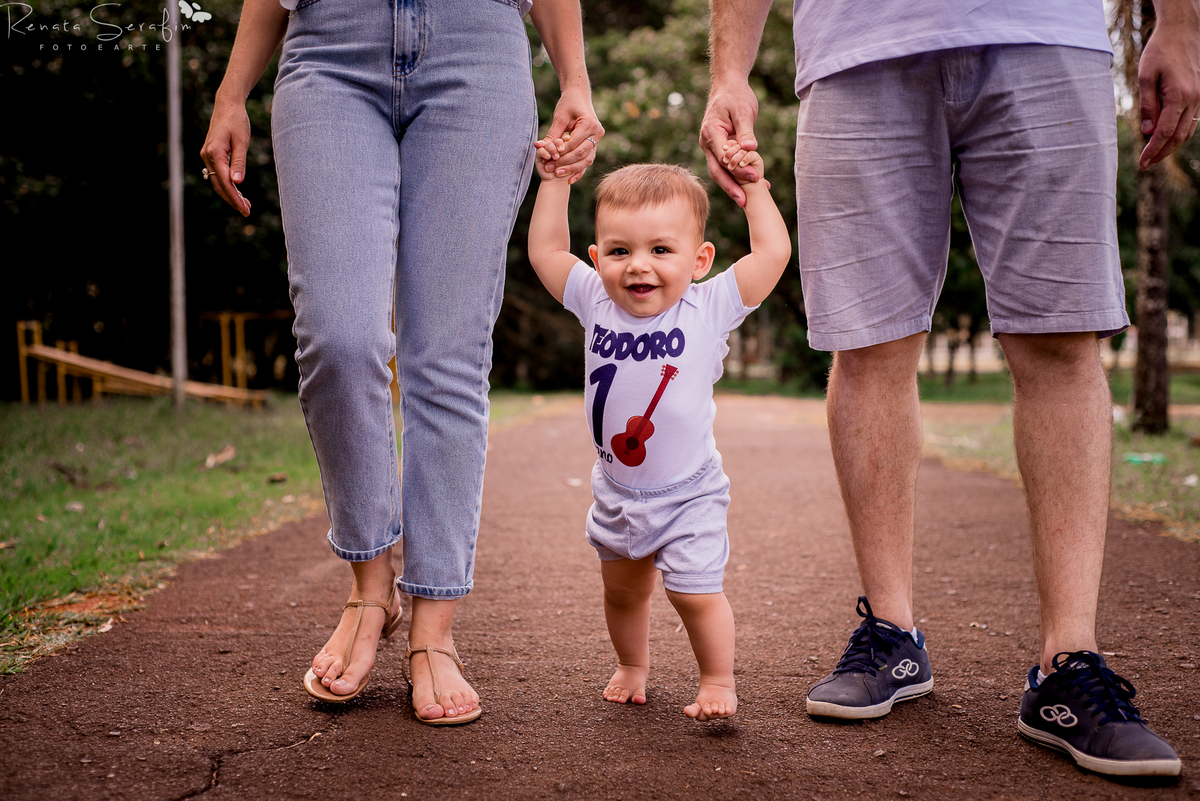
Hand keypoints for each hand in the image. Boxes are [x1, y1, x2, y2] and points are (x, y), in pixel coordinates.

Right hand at [200, 96, 252, 216]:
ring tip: (245, 205)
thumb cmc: (237, 121)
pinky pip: (218, 175)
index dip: (235, 198)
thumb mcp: (242, 141)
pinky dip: (227, 185)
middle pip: (219, 185)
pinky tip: (238, 191)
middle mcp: (207, 156)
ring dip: (230, 194)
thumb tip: (237, 182)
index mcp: (214, 153)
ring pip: (217, 181)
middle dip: (233, 200)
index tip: (245, 209)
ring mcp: (207, 156)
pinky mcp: (210, 155)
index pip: (225, 182)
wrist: (227, 106)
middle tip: (247, 211)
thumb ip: (239, 162)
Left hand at [540, 85, 603, 183]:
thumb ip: (552, 135)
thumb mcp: (559, 118)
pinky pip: (588, 160)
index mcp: (590, 124)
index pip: (574, 144)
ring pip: (587, 160)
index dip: (561, 153)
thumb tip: (539, 147)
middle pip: (581, 153)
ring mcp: (598, 139)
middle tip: (550, 169)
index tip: (548, 160)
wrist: (579, 96)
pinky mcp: (595, 144)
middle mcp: (597, 133)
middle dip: (565, 163)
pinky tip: (570, 180)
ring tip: (557, 174)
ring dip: (572, 169)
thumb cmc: (568, 104)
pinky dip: (579, 170)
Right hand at [700, 80, 759, 205]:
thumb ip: (746, 130)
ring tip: (748, 200)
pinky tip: (752, 184)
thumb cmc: (736, 96)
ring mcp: (712, 148)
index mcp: (711, 133)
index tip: (755, 178)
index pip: (723, 157)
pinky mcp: (719, 149)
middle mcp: (707, 143)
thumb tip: (750, 147)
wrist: (728, 87)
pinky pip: (727, 166)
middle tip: (745, 202)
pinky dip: (738, 176)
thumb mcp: (743, 111)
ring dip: (734, 186)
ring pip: (721, 172)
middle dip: (731, 187)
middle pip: (717, 171)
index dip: (738, 170)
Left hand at [1138, 15, 1199, 168]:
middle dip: (1162, 153)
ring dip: (1171, 146)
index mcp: (1180, 95)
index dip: (1153, 150)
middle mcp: (1194, 98)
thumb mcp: (1146, 77)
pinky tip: (1166, 139)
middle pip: (1178, 136)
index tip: (1142, 163)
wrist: (1181, 32)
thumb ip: (1148, 105)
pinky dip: (1179, 133)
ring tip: (1154, 156)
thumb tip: (1148, 131)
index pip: (1165, 132)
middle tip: (1146, 164)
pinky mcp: (1198, 94)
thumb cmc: (1160, 51)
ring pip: (1187, 130)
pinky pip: (1191, 120)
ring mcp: (1199, 97)